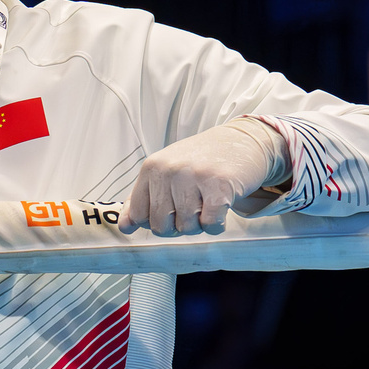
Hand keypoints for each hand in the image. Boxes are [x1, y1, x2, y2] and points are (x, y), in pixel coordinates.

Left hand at [121, 117, 289, 236]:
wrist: (243, 140)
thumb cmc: (202, 161)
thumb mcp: (166, 172)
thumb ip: (143, 198)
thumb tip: (125, 227)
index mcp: (151, 168)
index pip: (138, 215)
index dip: (155, 223)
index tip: (170, 213)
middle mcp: (169, 171)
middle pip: (161, 227)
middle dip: (178, 227)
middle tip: (193, 209)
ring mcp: (194, 177)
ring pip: (187, 228)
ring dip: (199, 224)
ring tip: (207, 203)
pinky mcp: (220, 186)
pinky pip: (211, 225)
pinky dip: (217, 225)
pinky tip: (221, 208)